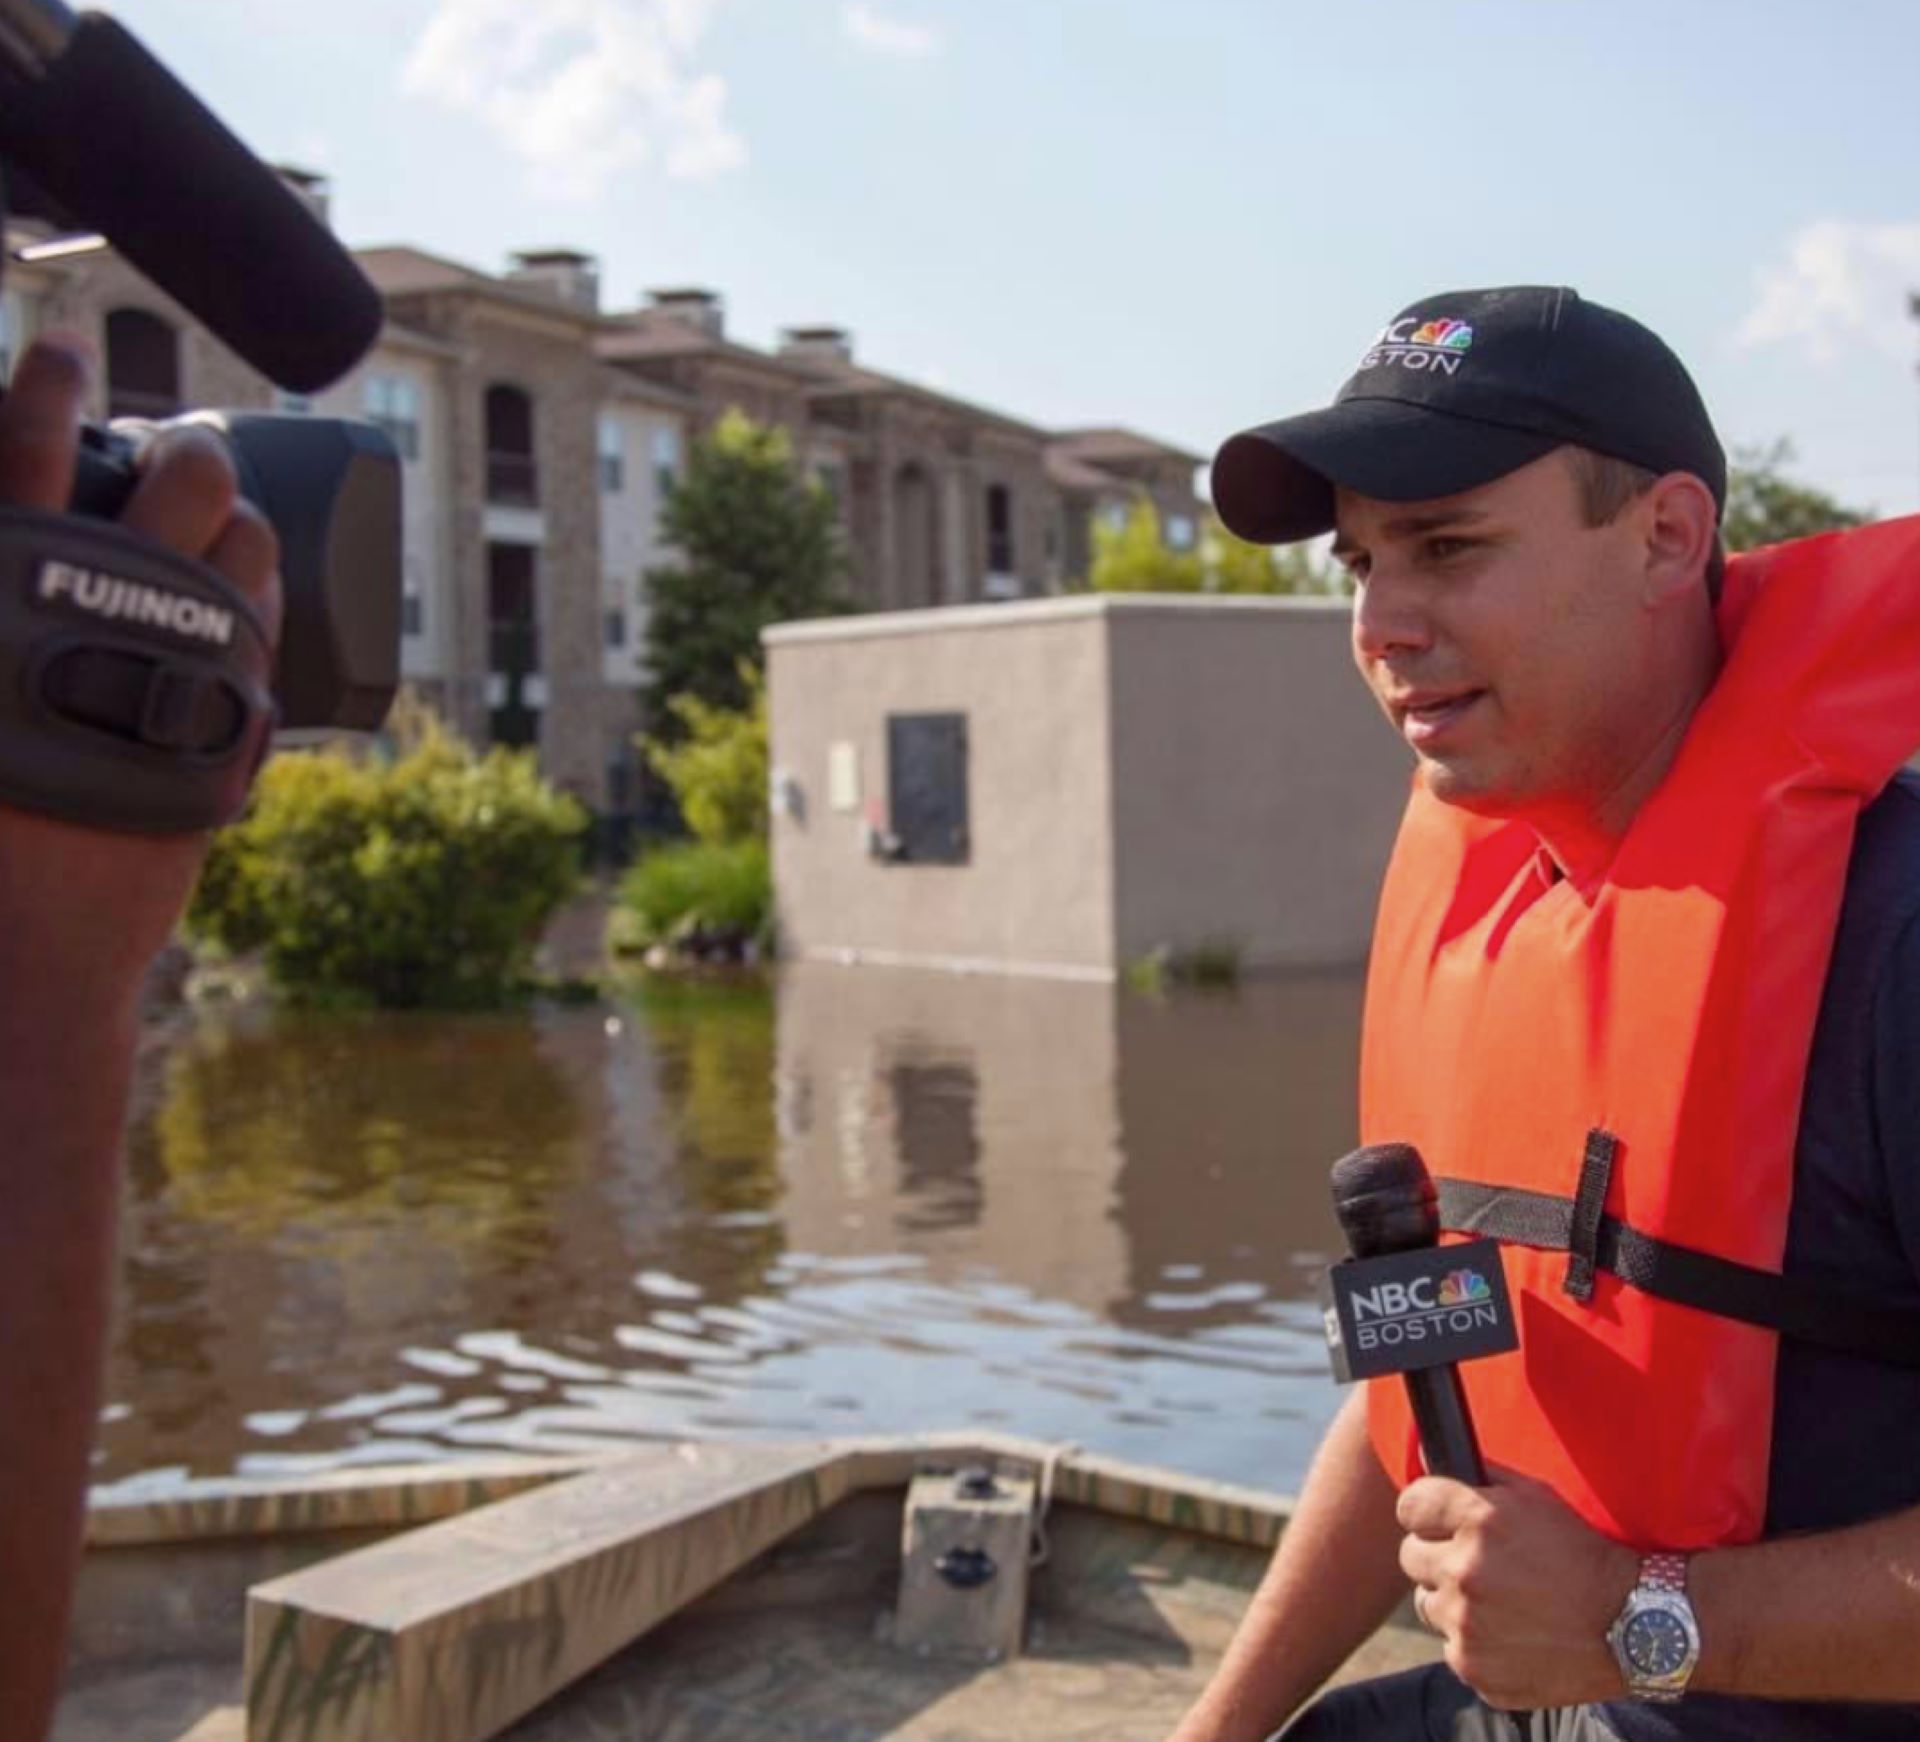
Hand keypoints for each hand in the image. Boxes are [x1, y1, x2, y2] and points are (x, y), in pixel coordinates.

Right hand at [0, 334, 281, 1002]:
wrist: (29, 948)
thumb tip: (1, 571)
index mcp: (4, 592)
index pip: (24, 451)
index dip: (46, 385)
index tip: (66, 350)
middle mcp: (100, 616)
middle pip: (173, 484)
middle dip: (186, 452)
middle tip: (175, 453)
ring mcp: (180, 668)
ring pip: (243, 547)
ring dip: (238, 516)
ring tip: (220, 516)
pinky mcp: (233, 722)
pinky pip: (272, 631)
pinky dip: (266, 597)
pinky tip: (258, 582)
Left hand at [1398, 1469, 1638, 1710]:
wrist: (1631, 1626)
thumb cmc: (1583, 1554)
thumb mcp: (1537, 1496)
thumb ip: (1479, 1473)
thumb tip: (1428, 1456)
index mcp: (1477, 1521)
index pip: (1410, 1505)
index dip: (1426, 1512)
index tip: (1441, 1521)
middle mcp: (1464, 1571)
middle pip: (1410, 1555)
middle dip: (1437, 1555)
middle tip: (1476, 1565)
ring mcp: (1467, 1625)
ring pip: (1427, 1604)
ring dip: (1451, 1601)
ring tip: (1498, 1603)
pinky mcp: (1474, 1667)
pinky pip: (1452, 1647)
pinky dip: (1473, 1642)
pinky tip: (1511, 1635)